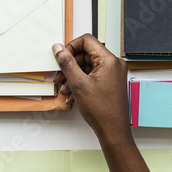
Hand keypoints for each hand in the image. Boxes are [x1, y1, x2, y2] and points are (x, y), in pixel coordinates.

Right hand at [53, 34, 155, 171]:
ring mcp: (112, 73)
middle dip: (70, 66)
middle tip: (59, 79)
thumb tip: (58, 48)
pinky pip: (92, 76)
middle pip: (85, 54)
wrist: (113, 130)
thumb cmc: (101, 110)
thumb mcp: (78, 84)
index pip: (87, 41)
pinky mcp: (110, 82)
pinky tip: (71, 96)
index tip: (61, 59)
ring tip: (64, 91)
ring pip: (87, 67)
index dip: (71, 48)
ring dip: (73, 77)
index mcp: (109, 60)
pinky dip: (80, 83)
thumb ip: (67, 63)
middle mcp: (113, 64)